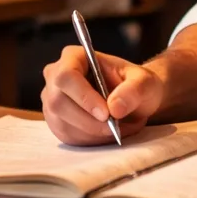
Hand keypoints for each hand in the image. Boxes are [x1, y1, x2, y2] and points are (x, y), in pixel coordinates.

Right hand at [41, 44, 163, 145]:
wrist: (133, 100)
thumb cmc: (136, 85)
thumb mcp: (144, 82)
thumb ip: (133, 90)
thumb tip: (115, 107)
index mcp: (74, 57)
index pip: (66, 76)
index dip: (83, 97)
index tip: (106, 114)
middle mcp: (56, 76)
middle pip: (59, 103)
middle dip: (89, 121)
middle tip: (115, 127)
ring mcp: (52, 100)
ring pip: (62, 123)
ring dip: (93, 133)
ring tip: (118, 129)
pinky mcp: (56, 121)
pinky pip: (67, 137)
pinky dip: (90, 141)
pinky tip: (107, 134)